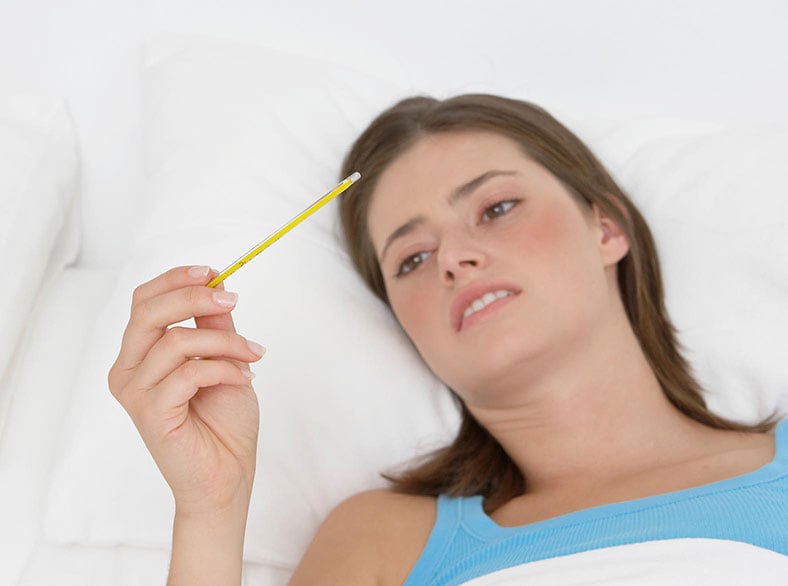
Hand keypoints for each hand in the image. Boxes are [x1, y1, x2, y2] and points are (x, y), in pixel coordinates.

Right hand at [109, 266, 263, 514]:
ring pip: (177, 342)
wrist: (227, 475)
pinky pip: (189, 373)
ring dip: (225, 343)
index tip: (214, 273)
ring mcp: (135, 393)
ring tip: (253, 356)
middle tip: (233, 300)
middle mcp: (128, 370)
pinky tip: (244, 379)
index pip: (143, 301)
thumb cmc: (223, 422)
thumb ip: (214, 325)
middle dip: (195, 299)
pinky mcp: (150, 413)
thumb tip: (217, 283)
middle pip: (149, 313)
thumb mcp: (224, 359)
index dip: (176, 280)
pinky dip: (224, 369)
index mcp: (139, 354)